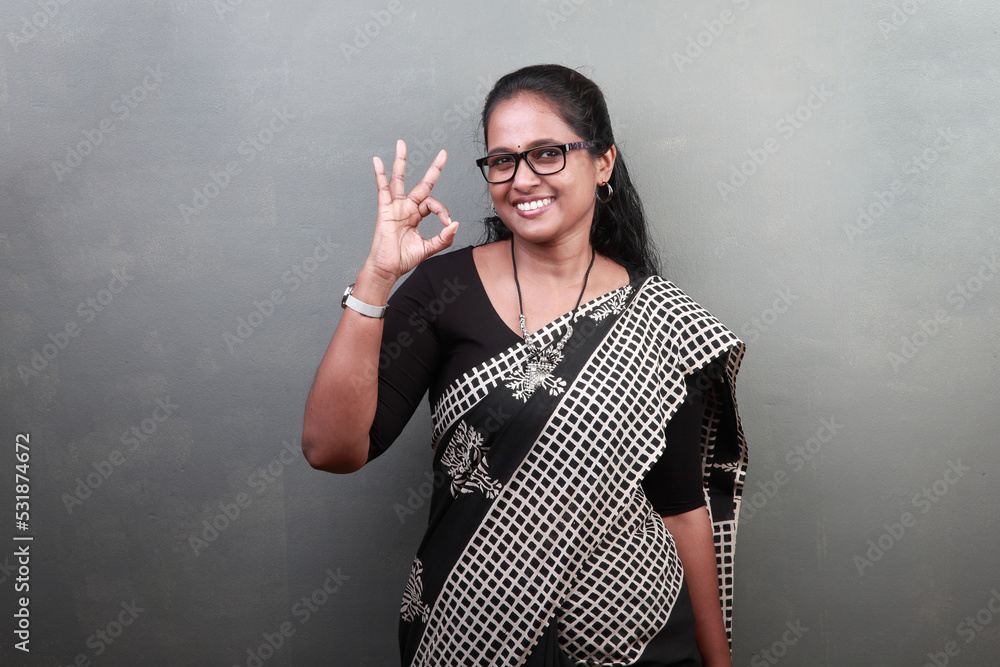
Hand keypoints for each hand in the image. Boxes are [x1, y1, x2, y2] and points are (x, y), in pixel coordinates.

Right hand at [366, 139, 458, 281]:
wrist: (388, 269)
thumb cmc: (403, 259)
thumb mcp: (429, 248)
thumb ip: (444, 238)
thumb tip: (455, 224)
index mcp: (416, 216)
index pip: (433, 204)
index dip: (442, 211)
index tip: (446, 223)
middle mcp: (406, 208)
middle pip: (421, 183)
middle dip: (433, 169)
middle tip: (442, 154)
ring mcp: (395, 207)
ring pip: (399, 179)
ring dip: (401, 161)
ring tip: (402, 144)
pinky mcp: (385, 210)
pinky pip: (382, 189)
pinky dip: (380, 174)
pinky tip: (377, 161)